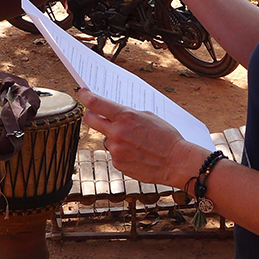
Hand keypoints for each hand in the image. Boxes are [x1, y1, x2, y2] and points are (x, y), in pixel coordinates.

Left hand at [76, 89, 200, 188]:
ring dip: (114, 138)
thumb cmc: (166, 137)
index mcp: (126, 117)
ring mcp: (116, 150)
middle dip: (90, 115)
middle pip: (90, 120)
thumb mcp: (149, 117)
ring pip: (106, 139)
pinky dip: (122, 152)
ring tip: (134, 142)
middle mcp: (117, 133)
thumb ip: (128, 115)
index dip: (85, 97)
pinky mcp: (118, 164)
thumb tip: (114, 114)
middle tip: (94, 114)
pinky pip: (114, 154)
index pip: (96, 104)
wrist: (176, 162)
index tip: (82, 94)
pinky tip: (137, 153)